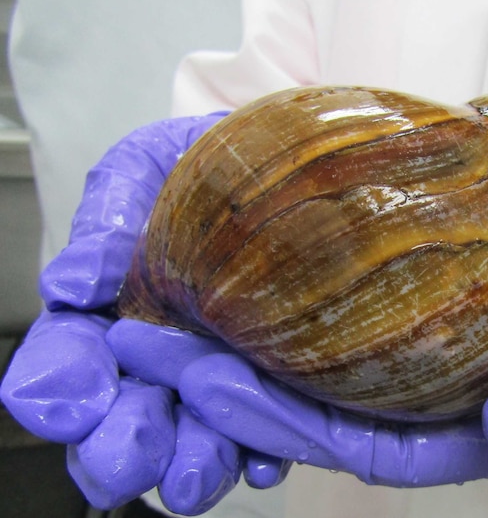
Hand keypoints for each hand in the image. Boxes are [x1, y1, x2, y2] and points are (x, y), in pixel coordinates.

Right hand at [0, 114, 288, 512]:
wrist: (279, 164)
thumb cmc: (200, 162)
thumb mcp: (142, 170)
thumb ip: (105, 222)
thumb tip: (70, 284)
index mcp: (110, 308)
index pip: (69, 356)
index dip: (58, 384)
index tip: (66, 405)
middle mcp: (159, 354)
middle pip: (127, 415)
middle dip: (121, 443)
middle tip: (125, 462)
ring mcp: (219, 373)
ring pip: (195, 435)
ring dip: (192, 460)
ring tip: (192, 475)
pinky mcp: (277, 382)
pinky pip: (271, 428)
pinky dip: (267, 448)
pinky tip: (267, 458)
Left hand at [112, 202, 487, 487]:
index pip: (376, 447)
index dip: (286, 425)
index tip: (205, 383)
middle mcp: (468, 391)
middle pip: (335, 405)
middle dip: (237, 384)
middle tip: (150, 341)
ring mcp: (461, 341)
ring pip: (342, 357)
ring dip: (257, 335)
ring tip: (176, 299)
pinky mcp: (467, 286)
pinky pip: (374, 301)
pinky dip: (314, 292)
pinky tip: (265, 262)